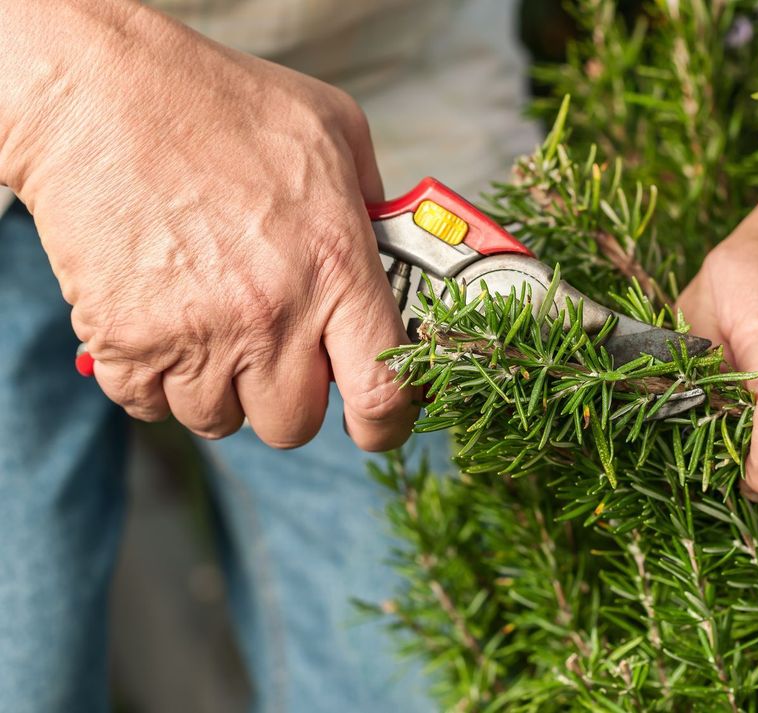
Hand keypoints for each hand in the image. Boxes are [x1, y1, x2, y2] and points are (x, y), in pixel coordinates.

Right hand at [1, 3, 416, 449]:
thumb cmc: (221, 104)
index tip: (378, 421)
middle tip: (275, 346)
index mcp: (336, 269)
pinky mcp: (126, 343)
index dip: (386, 424)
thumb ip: (376, 206)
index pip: (382, 396)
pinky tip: (164, 322)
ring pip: (220, 420)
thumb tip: (395, 255)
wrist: (100, 94)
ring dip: (219, 387)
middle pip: (294, 425)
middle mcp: (271, 316)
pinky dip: (157, 379)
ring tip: (212, 321)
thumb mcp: (335, 133)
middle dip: (290, 395)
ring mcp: (195, 337)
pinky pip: (151, 407)